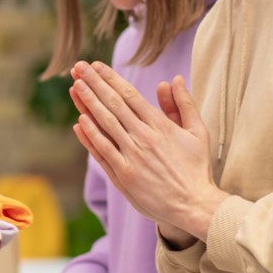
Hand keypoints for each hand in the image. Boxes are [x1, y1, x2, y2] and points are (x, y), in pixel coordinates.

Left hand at [70, 62, 227, 242]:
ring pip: (104, 125)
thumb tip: (174, 79)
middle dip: (94, 84)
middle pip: (113, 105)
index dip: (110, 79)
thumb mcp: (198, 132)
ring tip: (74, 87)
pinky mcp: (123, 176)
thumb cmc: (197, 168)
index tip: (96, 66)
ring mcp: (131, 158)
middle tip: (78, 68)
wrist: (194, 205)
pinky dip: (90, 136)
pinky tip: (79, 122)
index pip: (129, 95)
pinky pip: (103, 152)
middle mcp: (143, 138)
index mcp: (160, 126)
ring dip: (87, 104)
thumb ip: (184, 105)